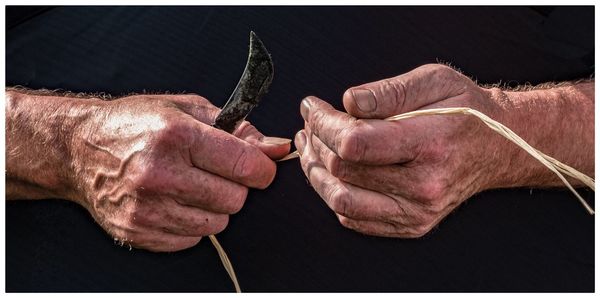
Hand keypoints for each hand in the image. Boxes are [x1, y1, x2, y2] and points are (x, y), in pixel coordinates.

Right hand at [7, 91, 289, 251]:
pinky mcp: (138, 232)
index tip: (259, 167)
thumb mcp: (188, 109)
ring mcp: (146, 208)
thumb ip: (238, 130)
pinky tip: (174, 201)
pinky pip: (193, 239)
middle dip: (236, 186)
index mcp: (175, 136)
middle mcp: (159, 174)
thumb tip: (277, 149)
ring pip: (218, 223)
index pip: (245, 166)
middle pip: (235, 199)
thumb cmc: (136, 124)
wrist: (78, 150)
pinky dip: (192, 223)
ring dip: (214, 206)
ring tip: (192, 185)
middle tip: (215, 172)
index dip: (262, 169)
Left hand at [295, 64, 593, 236]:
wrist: (498, 146)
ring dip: (316, 173)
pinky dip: (334, 195)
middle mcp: (424, 185)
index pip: (356, 143)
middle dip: (316, 143)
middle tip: (311, 124)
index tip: (311, 108)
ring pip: (342, 201)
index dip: (322, 124)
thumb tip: (348, 102)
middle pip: (344, 170)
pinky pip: (355, 219)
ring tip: (311, 149)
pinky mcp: (412, 224)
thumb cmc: (467, 111)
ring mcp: (418, 211)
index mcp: (430, 144)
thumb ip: (387, 91)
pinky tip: (332, 173)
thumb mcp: (434, 80)